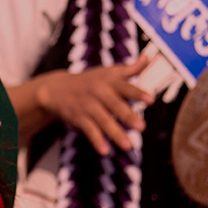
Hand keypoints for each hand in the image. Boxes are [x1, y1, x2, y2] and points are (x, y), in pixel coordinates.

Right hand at [39, 55, 153, 153]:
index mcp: (109, 81)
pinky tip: (105, 151)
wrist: (56, 89)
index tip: (151, 100)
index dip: (138, 93)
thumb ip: (129, 69)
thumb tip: (148, 57)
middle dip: (127, 116)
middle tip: (142, 127)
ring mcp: (88, 106)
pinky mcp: (79, 118)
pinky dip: (96, 140)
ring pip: (103, 121)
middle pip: (114, 105)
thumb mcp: (108, 72)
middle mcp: (98, 93)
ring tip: (128, 146)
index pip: (126, 87)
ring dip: (115, 133)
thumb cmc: (89, 80)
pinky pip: (89, 130)